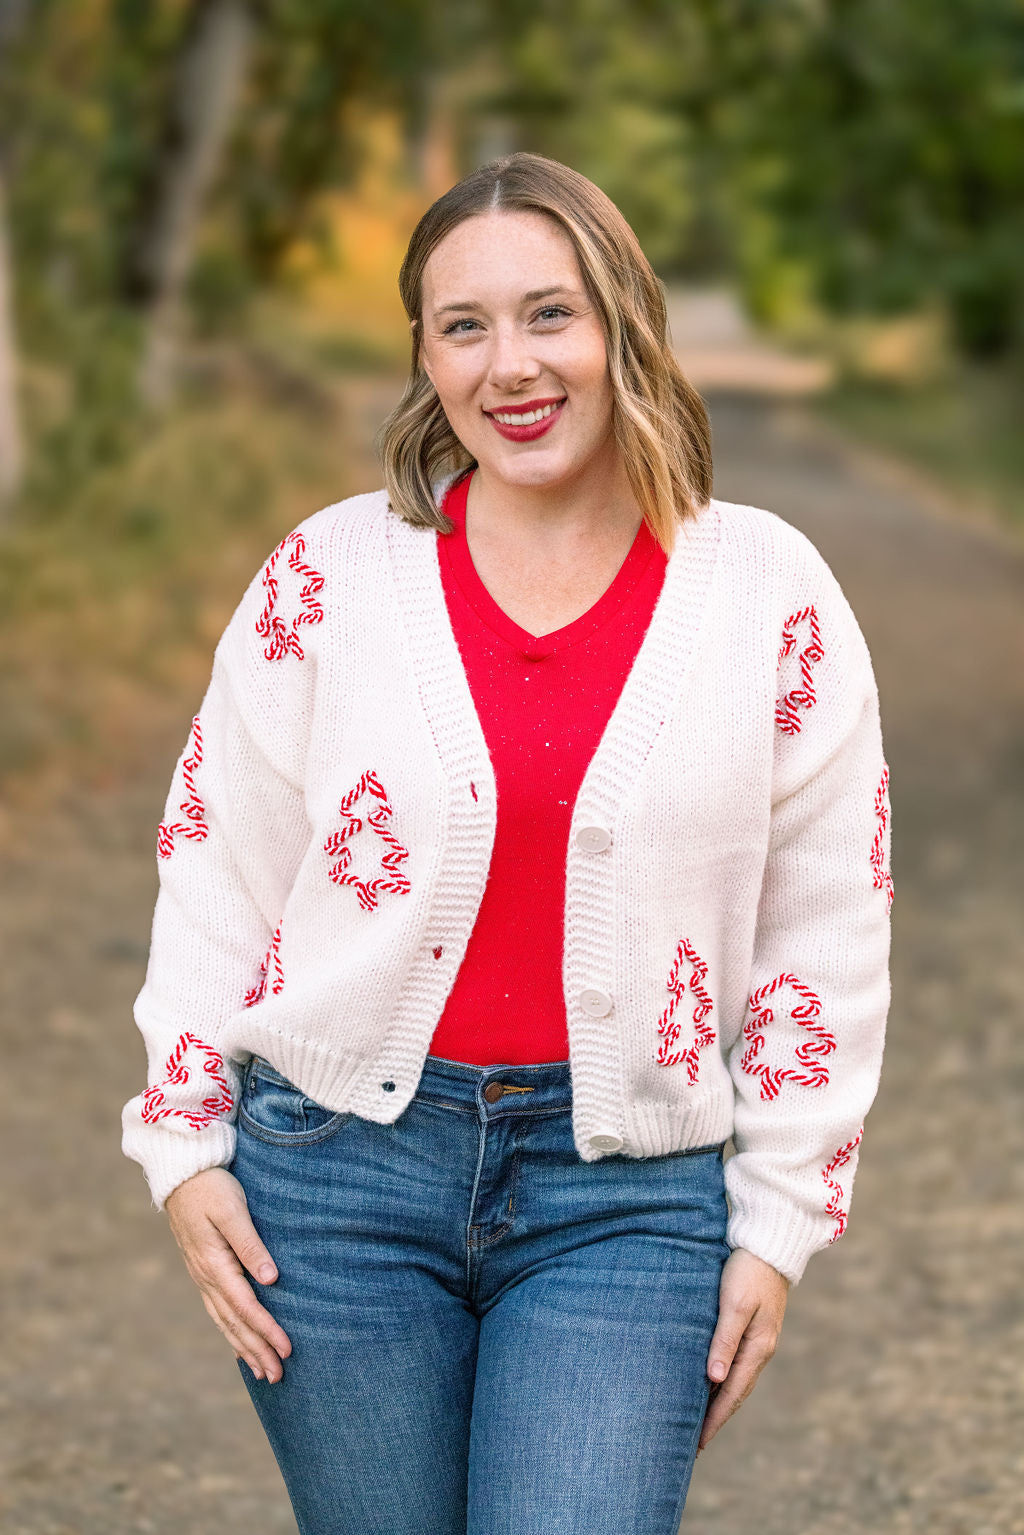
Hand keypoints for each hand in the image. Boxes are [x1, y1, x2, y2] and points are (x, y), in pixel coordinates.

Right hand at [165, 1167, 291, 1382]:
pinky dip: (231, 1331)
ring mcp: (202, 1275)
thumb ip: (250, 1244)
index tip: (287, 1351)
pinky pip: (218, 1310)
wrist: (181, 1172)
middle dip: (257, 1350)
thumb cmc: (211, 1186)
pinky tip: (240, 1343)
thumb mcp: (232, 1210)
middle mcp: (205, 1277)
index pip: (245, 1307)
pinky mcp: (204, 1269)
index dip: (266, 1330)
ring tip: (263, 1372)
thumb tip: (270, 1279)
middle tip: (279, 1377)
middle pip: (234, 1323)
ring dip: (244, 1347)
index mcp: (214, 1265)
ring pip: (224, 1321)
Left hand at [698, 1247, 788, 1451]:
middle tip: (694, 1443)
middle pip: (736, 1393)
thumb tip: (714, 1378)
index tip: (698, 1443)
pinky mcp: (751, 1327)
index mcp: (758, 1348)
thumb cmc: (748, 1271)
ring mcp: (758, 1339)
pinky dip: (721, 1380)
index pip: (733, 1393)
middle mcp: (760, 1349)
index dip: (716, 1419)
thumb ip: (724, 1340)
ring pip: (736, 1380)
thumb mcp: (736, 1304)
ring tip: (699, 1420)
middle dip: (717, 1417)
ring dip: (718, 1401)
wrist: (770, 1243)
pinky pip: (735, 1363)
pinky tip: (708, 1383)